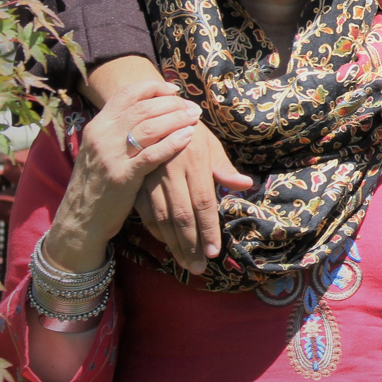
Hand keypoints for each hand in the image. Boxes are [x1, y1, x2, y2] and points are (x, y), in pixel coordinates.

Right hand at [46, 81, 201, 271]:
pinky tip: (189, 137)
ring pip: (148, 126)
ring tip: (194, 118)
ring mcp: (110, 156)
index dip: (153, 88)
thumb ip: (120, 130)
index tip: (174, 89)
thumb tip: (149, 111)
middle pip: (142, 107)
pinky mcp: (122, 177)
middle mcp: (102, 136)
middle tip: (192, 107)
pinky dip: (172, 143)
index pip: (126, 94)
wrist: (81, 219)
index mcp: (98, 126)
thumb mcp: (102, 151)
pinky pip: (151, 154)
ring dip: (176, 119)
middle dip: (171, 103)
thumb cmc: (99, 183)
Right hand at [135, 123, 252, 274]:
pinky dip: (156, 230)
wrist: (153, 113)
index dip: (208, 229)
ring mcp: (150, 177)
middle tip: (199, 267)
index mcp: (195, 161)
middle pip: (182, 215)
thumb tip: (247, 186)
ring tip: (186, 262)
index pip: (204, 202)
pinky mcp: (135, 181)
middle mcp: (171, 171)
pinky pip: (145, 212)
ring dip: (174, 243)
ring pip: (162, 217)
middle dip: (191, 244)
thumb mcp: (210, 143)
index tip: (214, 252)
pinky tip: (167, 243)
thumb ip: (225, 168)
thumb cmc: (190, 131)